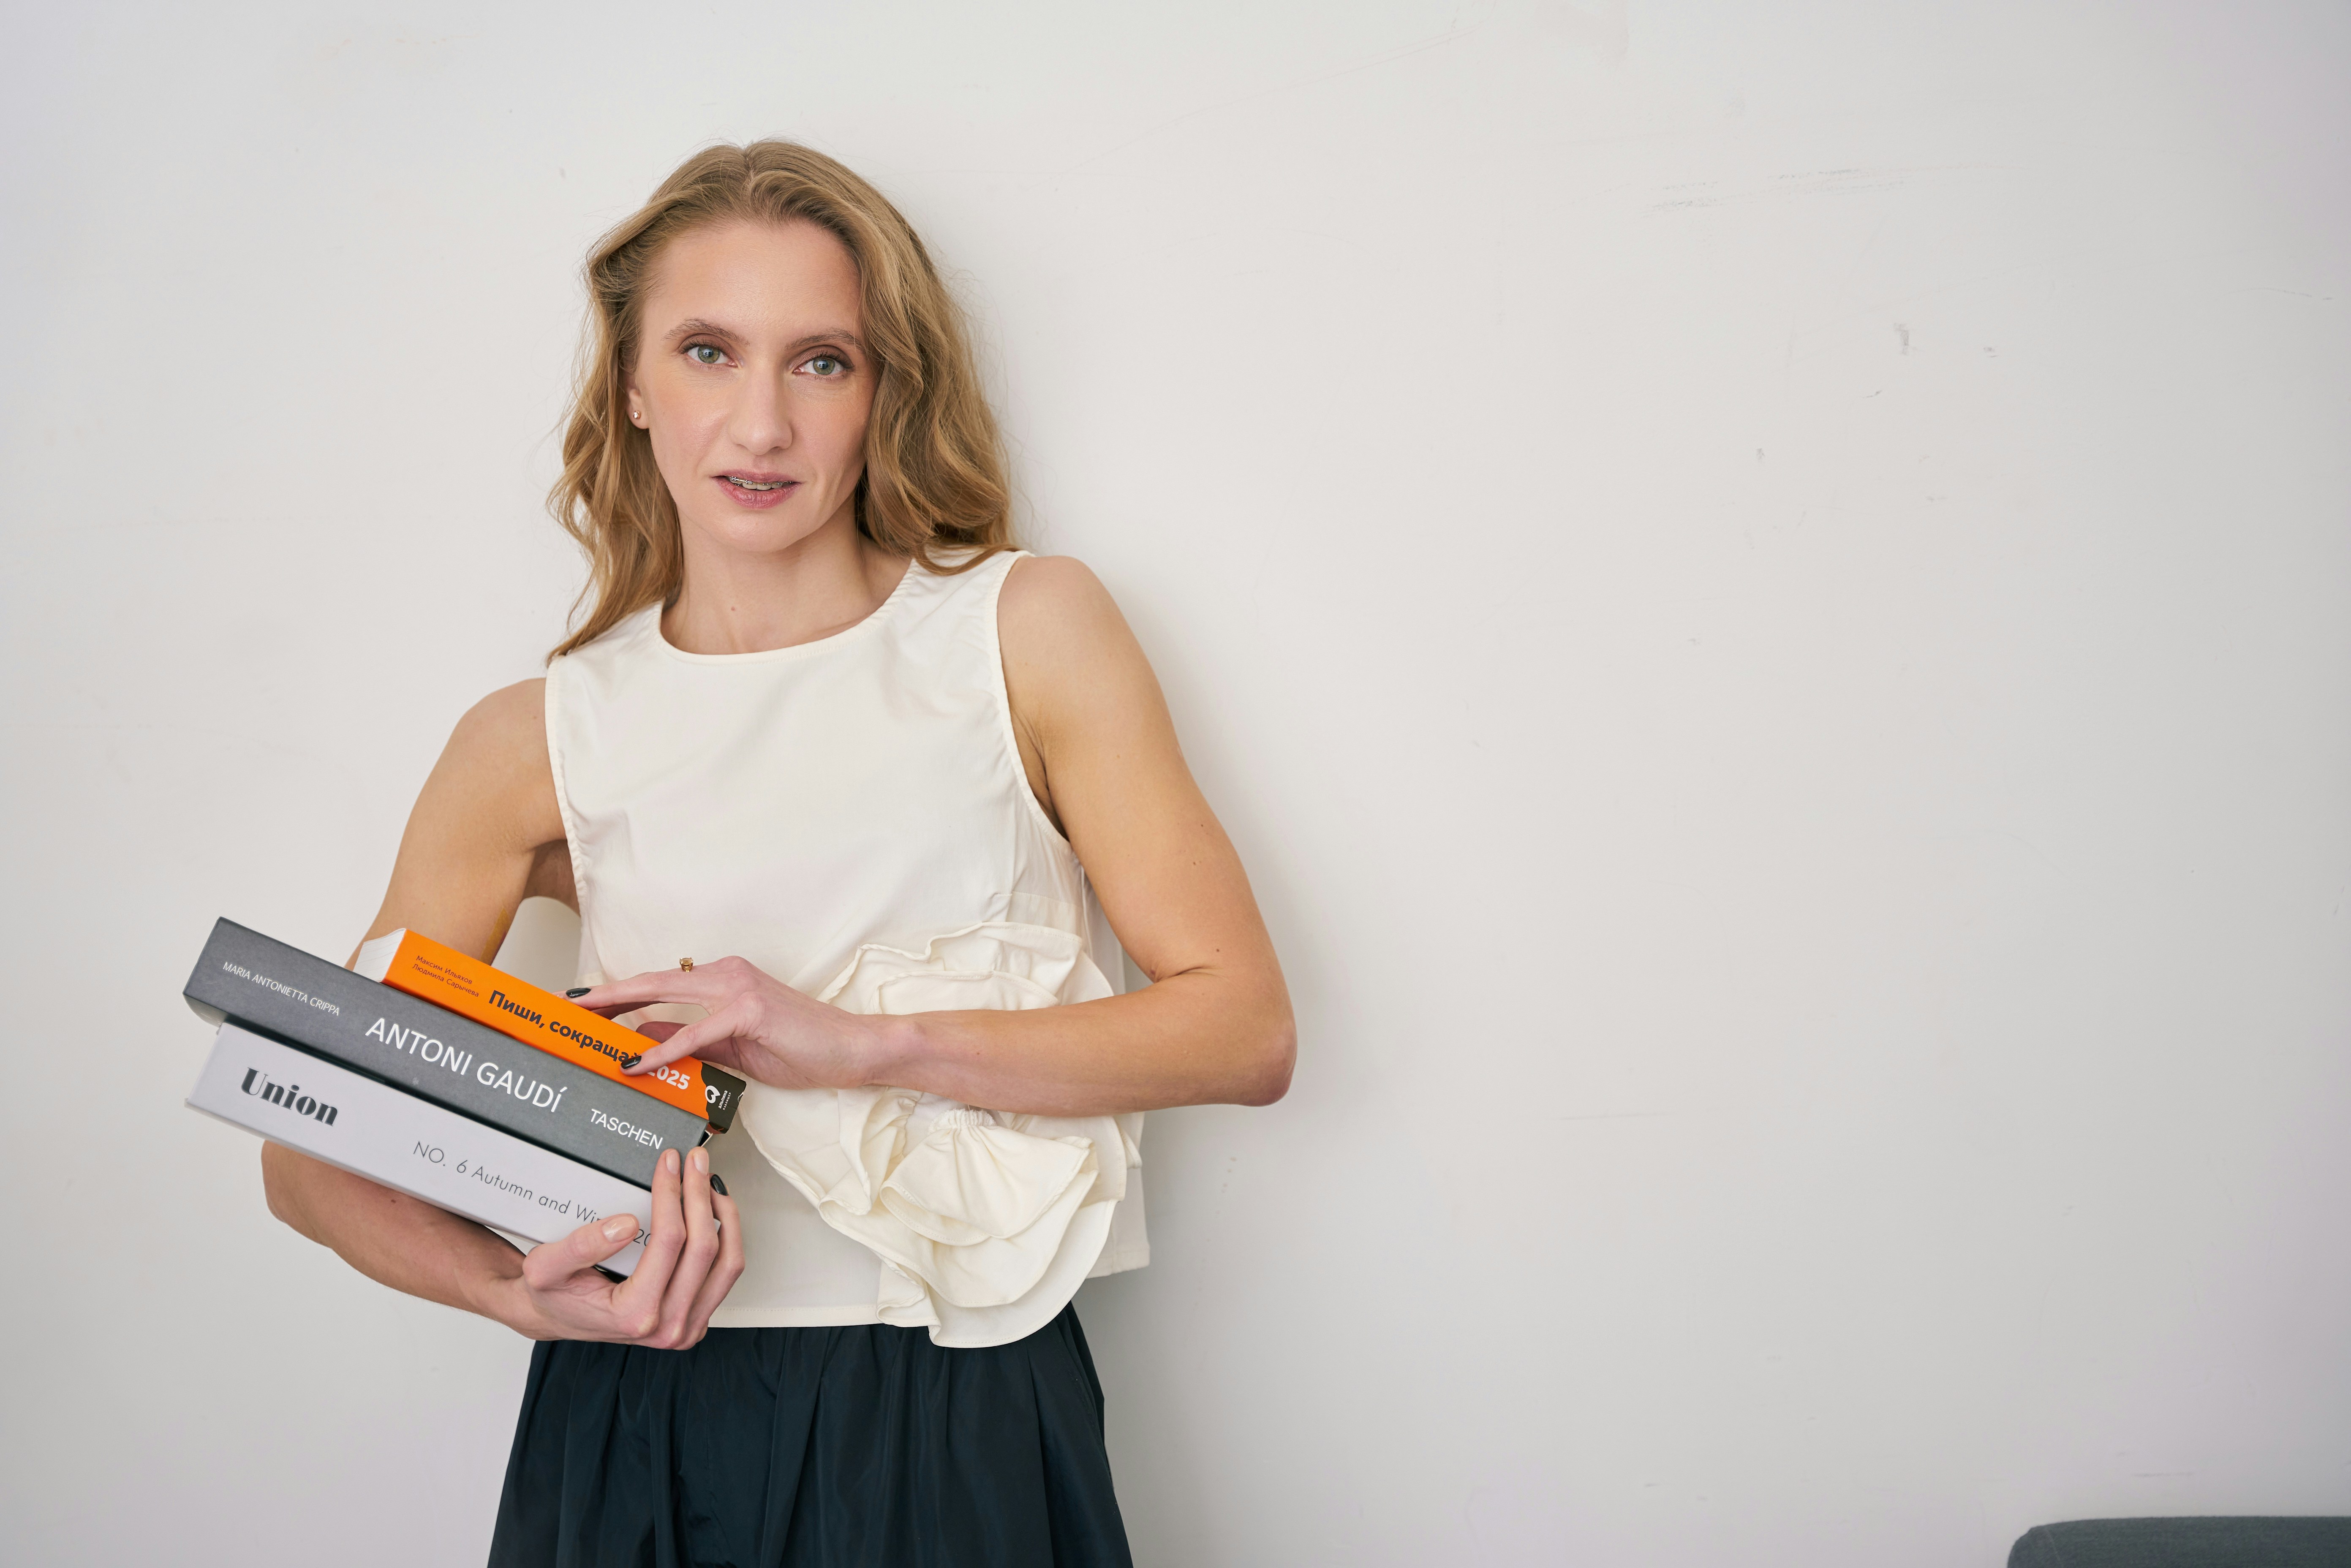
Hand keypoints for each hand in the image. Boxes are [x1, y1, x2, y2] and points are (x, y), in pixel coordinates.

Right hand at [487, 1145, 743, 1347]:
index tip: (670, 1164)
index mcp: (634, 1314)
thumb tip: (627, 1224)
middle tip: (695, 1161)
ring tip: (709, 1183)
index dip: (672, 1194)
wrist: (557, 1318)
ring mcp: (686, 1327)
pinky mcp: (696, 1320)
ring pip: (727, 1264)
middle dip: (700, 1195)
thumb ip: (580, 1246)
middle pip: (704, 1249)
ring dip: (724, 1216)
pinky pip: (725, 1274)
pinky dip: (726, 1237)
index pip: (669, 1242)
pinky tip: (713, 1212)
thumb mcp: (545, 1267)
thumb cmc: (555, 1294)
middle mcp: (667, 1327)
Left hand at [571, 955, 894, 1091]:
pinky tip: (634, 1063)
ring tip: (583, 1025)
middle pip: (651, 981)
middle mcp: (726, 974)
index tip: (583, 1005)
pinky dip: (661, 1049)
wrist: (850, 1049)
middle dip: (604, 994)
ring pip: (665, 996)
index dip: (618, 994)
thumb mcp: (732, 1046)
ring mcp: (737, 989)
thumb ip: (690, 1040)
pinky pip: (695, 1032)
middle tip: (564, 1005)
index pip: (659, 984)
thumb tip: (644, 1041)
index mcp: (722, 979)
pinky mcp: (749, 1011)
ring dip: (621, 1010)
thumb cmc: (798, 1047)